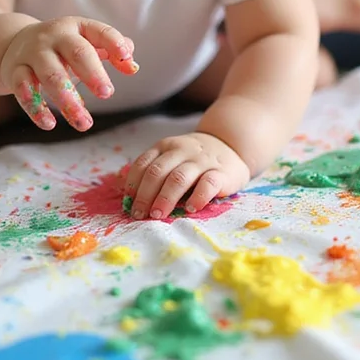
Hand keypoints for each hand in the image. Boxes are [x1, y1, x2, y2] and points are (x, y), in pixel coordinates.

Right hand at [0, 17, 137, 131]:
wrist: (14, 43)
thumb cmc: (62, 47)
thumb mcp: (86, 42)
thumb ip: (113, 51)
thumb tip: (133, 67)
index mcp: (77, 27)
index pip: (100, 31)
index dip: (113, 43)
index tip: (125, 57)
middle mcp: (55, 37)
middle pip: (76, 53)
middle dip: (93, 73)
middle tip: (107, 94)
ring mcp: (33, 53)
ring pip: (51, 75)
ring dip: (68, 101)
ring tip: (84, 124)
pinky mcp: (15, 71)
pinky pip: (25, 89)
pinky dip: (36, 107)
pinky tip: (49, 124)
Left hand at [125, 131, 249, 219]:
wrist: (230, 145)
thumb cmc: (194, 160)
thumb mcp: (173, 157)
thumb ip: (157, 173)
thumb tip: (134, 202)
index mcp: (165, 147)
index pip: (143, 164)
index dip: (133, 185)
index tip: (129, 203)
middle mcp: (181, 151)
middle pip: (157, 172)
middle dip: (145, 195)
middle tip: (140, 215)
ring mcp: (202, 161)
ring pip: (179, 178)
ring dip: (165, 198)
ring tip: (158, 215)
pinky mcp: (222, 173)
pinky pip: (208, 184)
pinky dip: (198, 197)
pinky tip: (191, 209)